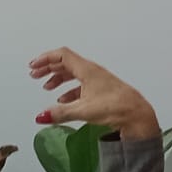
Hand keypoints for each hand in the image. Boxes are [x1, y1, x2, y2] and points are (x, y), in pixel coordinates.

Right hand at [28, 48, 160, 140]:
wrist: (137, 115)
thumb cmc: (117, 107)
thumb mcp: (83, 110)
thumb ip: (60, 113)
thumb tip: (42, 116)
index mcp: (87, 70)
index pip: (62, 55)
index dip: (45, 59)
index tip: (33, 65)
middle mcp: (92, 72)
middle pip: (66, 63)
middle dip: (49, 67)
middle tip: (35, 74)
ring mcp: (98, 80)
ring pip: (73, 73)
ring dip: (58, 78)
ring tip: (47, 86)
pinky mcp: (101, 90)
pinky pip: (80, 85)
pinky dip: (69, 90)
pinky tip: (64, 100)